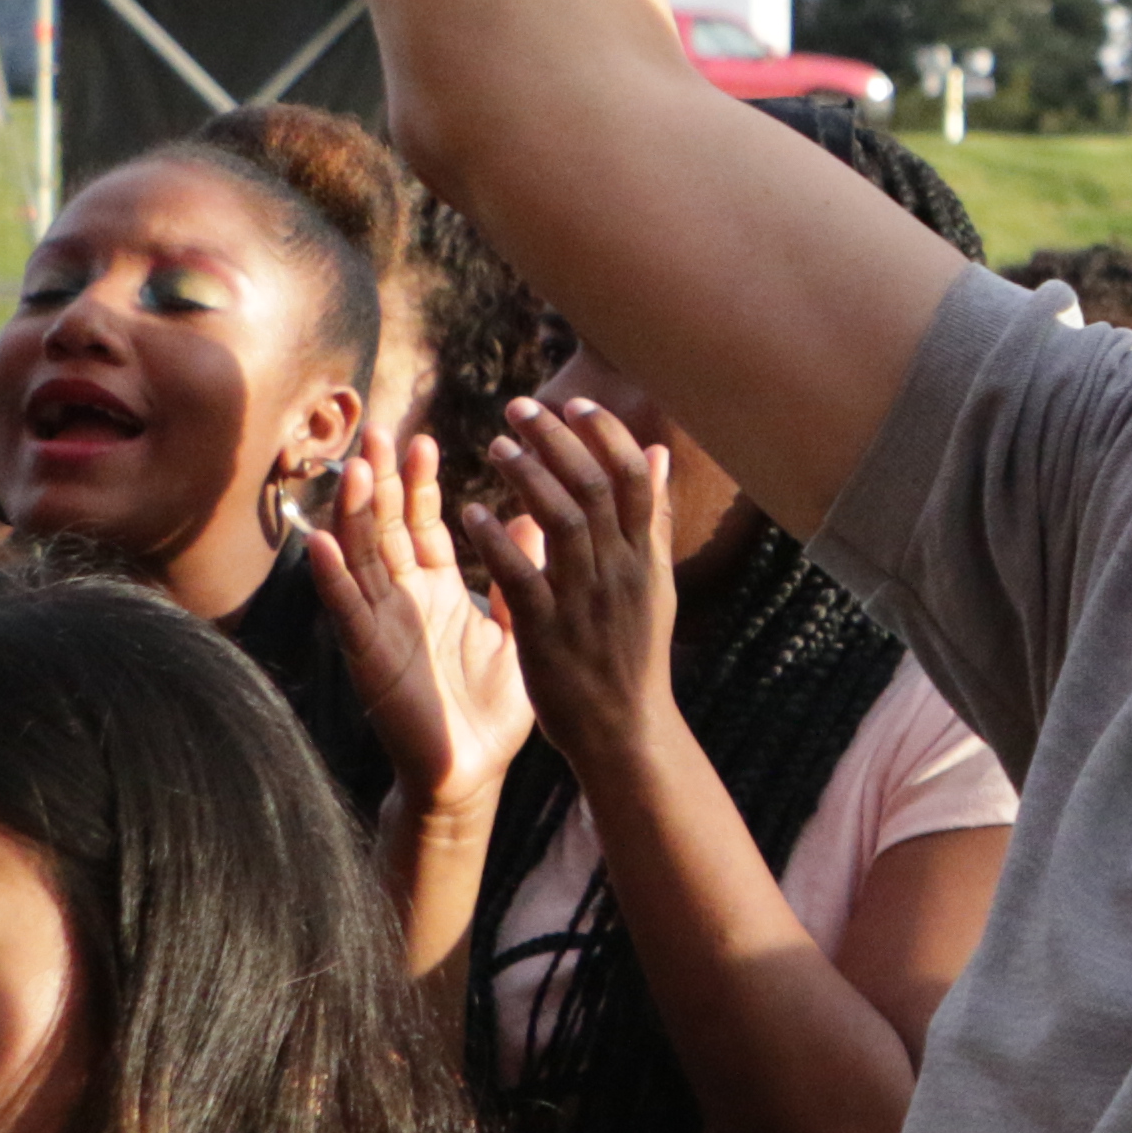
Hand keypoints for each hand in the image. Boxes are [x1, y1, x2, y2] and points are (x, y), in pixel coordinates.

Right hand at [310, 430, 530, 830]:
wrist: (473, 767)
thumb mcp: (517, 626)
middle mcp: (402, 598)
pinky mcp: (368, 655)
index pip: (421, 523)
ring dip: (353, 515)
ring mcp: (380, 624)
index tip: (424, 437)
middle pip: (383, 528)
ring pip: (359, 559)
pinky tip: (318, 543)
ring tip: (353, 469)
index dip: (419, 483)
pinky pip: (346, 611)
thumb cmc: (493, 702)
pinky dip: (331, 577)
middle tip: (379, 432)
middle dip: (380, 482)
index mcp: (437, 588)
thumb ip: (522, 573)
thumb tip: (534, 516)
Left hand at [467, 394, 685, 783]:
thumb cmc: (633, 655)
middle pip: (594, 486)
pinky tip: (472, 513)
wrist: (625, 728)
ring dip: (527, 477)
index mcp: (645, 557)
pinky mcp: (549, 631)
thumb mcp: (654, 583)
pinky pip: (521, 575)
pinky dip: (498, 540)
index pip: (634, 476)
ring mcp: (587, 600)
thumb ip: (650, 519)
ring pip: (561, 520)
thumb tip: (660, 453)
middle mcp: (622, 571)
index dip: (604, 434)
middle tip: (520, 408)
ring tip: (496, 447)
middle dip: (558, 440)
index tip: (573, 403)